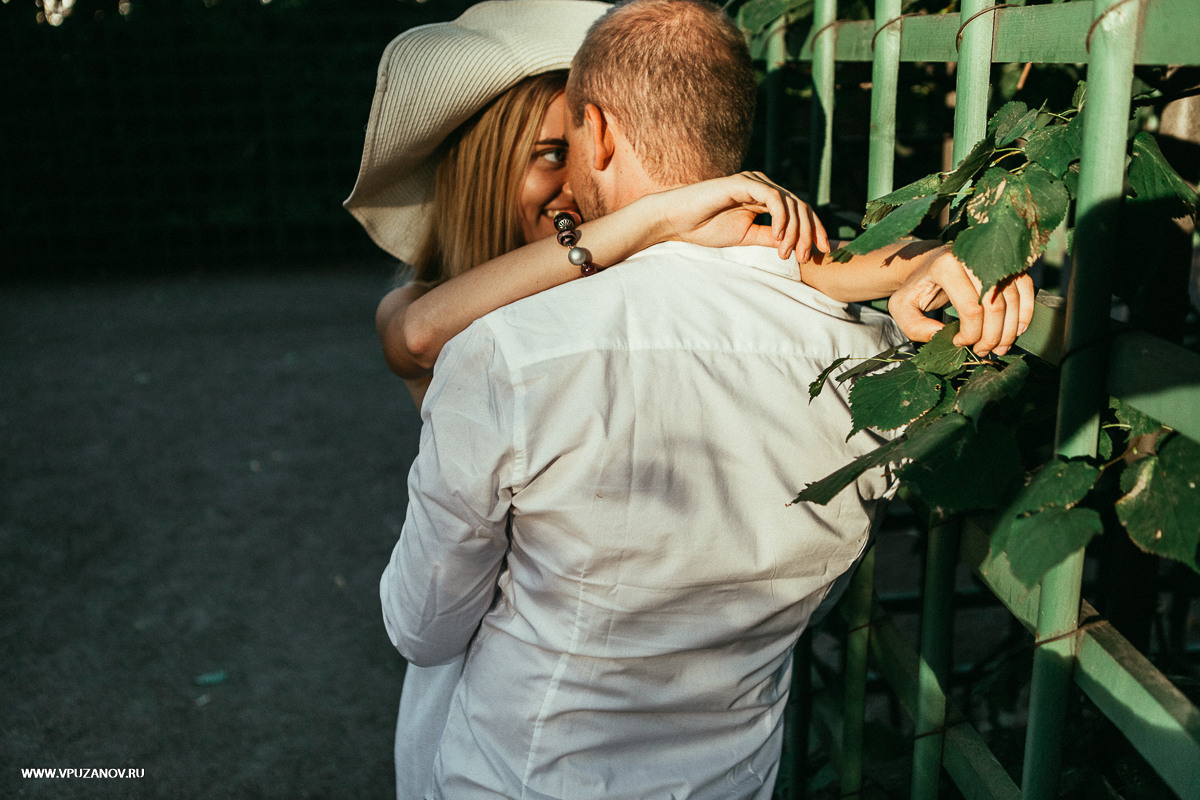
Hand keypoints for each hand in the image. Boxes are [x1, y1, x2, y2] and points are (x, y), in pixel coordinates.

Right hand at [655, 172, 829, 262]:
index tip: (822, 252)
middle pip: (801, 206)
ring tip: (788, 253)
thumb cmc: (705, 227)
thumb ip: (769, 236)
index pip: (800, 211)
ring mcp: (754, 181)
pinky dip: (781, 218)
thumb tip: (793, 246)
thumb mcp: (746, 236)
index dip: (814, 230)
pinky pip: (773, 198)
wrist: (677, 220)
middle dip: (809, 233)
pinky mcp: (744, 182)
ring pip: (790, 203)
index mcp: (764, 197)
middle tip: (807, 257)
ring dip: (795, 230)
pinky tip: (779, 238)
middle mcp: (763, 185)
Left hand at [888, 245, 1033, 356]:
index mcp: (947, 267)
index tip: (959, 343)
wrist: (930, 263)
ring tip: (998, 348)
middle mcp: (974, 258)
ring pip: (1013, 301)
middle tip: (983, 351)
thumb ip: (915, 326)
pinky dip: (1024, 314)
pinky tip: (1015, 331)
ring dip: (1009, 330)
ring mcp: (995, 259)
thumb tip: (942, 336)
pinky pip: (1026, 290)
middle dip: (992, 336)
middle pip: (994, 305)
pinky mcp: (1009, 264)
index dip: (970, 333)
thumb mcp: (902, 307)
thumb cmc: (917, 288)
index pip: (970, 308)